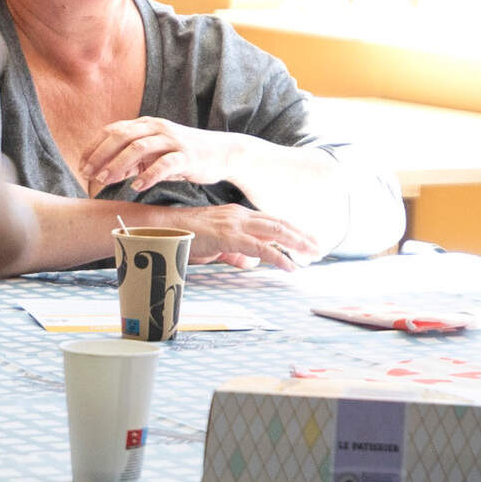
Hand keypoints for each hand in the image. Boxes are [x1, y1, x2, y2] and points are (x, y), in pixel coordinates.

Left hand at [77, 115, 245, 195]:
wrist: (222, 152)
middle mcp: (157, 128)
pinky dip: (148, 175)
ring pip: (139, 148)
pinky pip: (165, 164)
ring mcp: (172, 140)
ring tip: (107, 181)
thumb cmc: (184, 154)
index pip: (113, 130)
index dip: (94, 147)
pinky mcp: (187, 156)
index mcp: (147, 124)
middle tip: (89, 174)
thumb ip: (133, 158)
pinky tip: (137, 187)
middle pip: (122, 136)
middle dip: (101, 155)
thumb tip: (106, 171)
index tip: (82, 166)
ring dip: (119, 165)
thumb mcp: (155, 152)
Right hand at [158, 203, 322, 269]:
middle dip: (302, 235)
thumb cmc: (183, 238)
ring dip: (297, 244)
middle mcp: (239, 215)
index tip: (307, 240)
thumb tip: (252, 262)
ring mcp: (235, 224)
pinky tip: (291, 266)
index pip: (271, 221)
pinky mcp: (229, 236)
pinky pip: (260, 248)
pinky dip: (279, 257)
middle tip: (319, 248)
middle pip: (279, 223)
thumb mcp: (215, 247)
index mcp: (236, 214)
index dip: (291, 230)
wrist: (160, 230)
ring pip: (275, 232)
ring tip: (313, 255)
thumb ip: (235, 254)